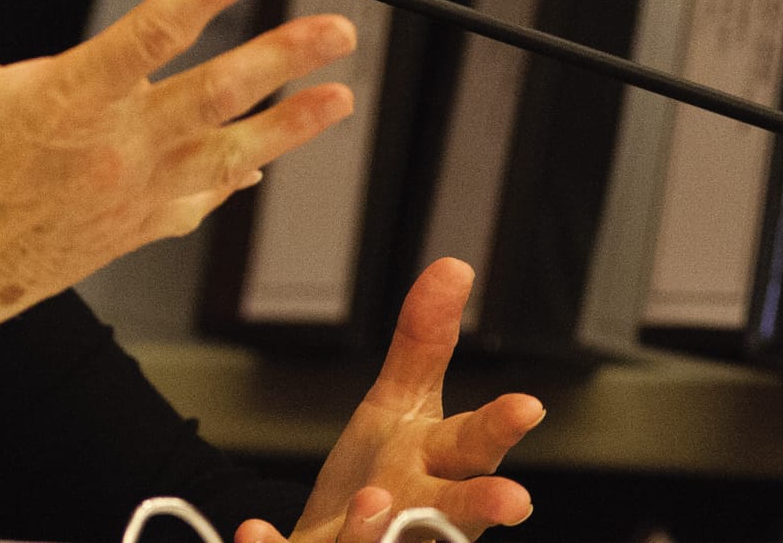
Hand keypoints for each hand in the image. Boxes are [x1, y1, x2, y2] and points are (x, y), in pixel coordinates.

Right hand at [0, 0, 355, 406]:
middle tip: (336, 33)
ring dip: (290, 124)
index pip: (155, 31)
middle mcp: (116, 147)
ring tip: (338, 100)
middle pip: (220, 93)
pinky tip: (258, 169)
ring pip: (230, 153)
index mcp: (71, 98)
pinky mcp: (131, 231)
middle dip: (287, 58)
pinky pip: (200, 203)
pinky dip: (235, 182)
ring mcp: (132, 194)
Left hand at [234, 259, 544, 542]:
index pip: (475, 444)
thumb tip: (454, 265)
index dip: (500, 427)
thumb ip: (424, 342)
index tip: (527, 405)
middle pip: (451, 511)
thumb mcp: (400, 404)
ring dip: (373, 528)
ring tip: (373, 500)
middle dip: (479, 505)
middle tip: (514, 501)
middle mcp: (413, 515)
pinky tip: (255, 531)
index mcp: (437, 469)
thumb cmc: (386, 474)